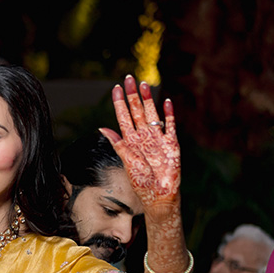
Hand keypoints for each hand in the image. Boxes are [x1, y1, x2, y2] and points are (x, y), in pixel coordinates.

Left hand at [100, 75, 179, 210]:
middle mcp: (143, 136)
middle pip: (137, 111)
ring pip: (152, 114)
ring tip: (144, 85)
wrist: (158, 195)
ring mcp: (157, 138)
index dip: (119, 102)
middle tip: (129, 78)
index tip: (115, 88)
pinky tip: (166, 102)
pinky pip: (170, 126)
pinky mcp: (171, 144)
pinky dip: (168, 114)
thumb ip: (118, 143)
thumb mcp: (127, 162)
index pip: (123, 116)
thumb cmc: (141, 181)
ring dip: (148, 100)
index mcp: (130, 140)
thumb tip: (101, 128)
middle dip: (132, 95)